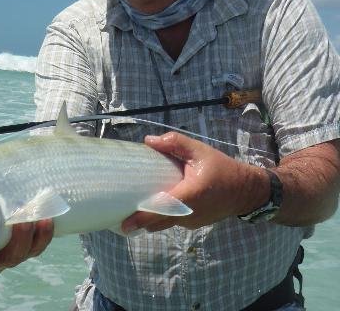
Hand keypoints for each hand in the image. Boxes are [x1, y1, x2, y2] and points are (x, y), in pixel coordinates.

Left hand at [121, 132, 266, 232]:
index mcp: (190, 195)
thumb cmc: (221, 168)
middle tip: (120, 219)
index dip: (143, 216)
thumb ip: (174, 143)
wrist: (247, 190)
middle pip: (159, 222)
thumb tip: (148, 141)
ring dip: (150, 220)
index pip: (163, 209)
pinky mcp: (194, 224)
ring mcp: (192, 222)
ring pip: (165, 224)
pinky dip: (162, 218)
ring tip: (131, 213)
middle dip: (140, 222)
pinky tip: (152, 208)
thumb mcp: (199, 151)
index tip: (125, 222)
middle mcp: (190, 213)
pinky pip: (174, 223)